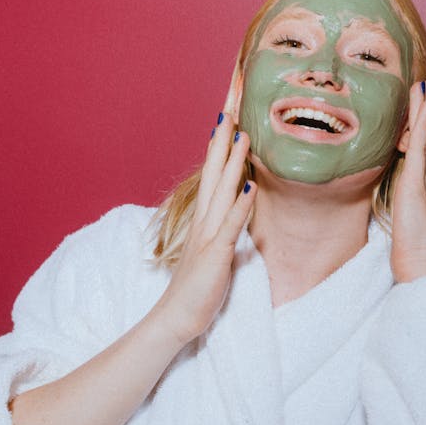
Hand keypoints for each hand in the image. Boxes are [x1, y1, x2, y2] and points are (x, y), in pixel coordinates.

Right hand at [153, 113, 256, 345]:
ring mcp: (208, 235)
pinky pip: (230, 227)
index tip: (229, 116)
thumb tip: (244, 204)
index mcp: (205, 217)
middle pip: (215, 171)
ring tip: (243, 135)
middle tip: (231, 107)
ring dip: (232, 162)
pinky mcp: (215, 254)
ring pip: (222, 191)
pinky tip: (249, 186)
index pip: (214, 173)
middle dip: (224, 139)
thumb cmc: (197, 285)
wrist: (175, 316)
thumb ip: (229, 225)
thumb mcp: (216, 249)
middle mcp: (205, 219)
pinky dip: (240, 206)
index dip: (221, 144)